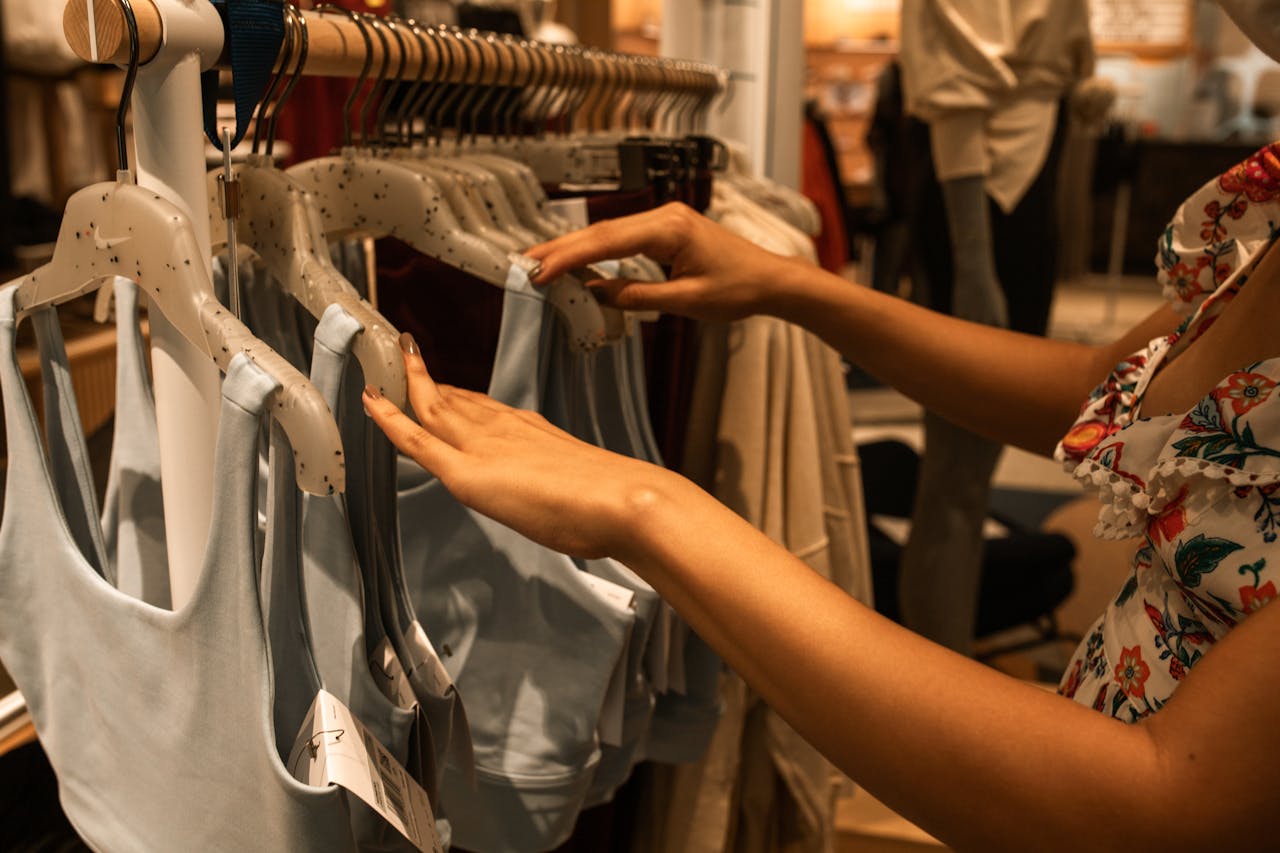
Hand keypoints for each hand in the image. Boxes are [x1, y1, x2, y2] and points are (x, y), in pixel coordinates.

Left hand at [362, 335, 693, 561]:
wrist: (623, 501)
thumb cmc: (617, 504)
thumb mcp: (590, 491)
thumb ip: (575, 491)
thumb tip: (581, 507)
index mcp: (534, 432)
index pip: (485, 410)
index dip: (459, 396)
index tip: (444, 383)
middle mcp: (505, 429)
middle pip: (455, 401)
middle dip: (427, 379)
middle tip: (406, 353)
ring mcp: (484, 445)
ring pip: (432, 407)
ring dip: (407, 383)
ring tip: (385, 363)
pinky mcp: (466, 472)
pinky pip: (416, 439)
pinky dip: (389, 418)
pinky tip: (370, 400)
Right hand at [525, 201, 798, 321]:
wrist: (771, 279)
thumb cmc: (739, 290)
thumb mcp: (687, 303)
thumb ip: (637, 297)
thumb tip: (595, 295)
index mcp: (670, 229)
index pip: (608, 242)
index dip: (570, 258)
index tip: (541, 272)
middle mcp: (664, 216)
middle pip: (601, 231)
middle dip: (561, 249)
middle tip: (525, 263)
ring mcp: (665, 219)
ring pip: (609, 233)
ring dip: (574, 248)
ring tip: (540, 262)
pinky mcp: (666, 229)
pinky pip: (623, 237)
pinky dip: (596, 250)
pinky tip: (577, 262)